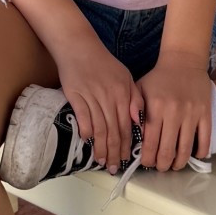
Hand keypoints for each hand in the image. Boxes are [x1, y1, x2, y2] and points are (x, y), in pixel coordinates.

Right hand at [55, 38, 141, 176]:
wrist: (79, 47)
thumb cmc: (104, 63)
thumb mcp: (126, 77)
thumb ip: (135, 99)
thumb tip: (139, 121)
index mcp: (124, 93)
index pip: (127, 125)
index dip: (127, 145)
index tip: (126, 159)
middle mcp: (110, 96)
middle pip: (114, 130)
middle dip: (115, 152)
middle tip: (114, 167)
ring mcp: (93, 96)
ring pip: (99, 128)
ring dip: (100, 147)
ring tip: (101, 160)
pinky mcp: (76, 95)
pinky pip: (83, 117)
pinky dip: (86, 130)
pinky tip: (87, 140)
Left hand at [135, 54, 211, 170]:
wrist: (184, 60)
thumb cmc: (159, 78)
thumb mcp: (140, 90)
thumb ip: (134, 111)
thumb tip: (134, 138)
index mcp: (155, 108)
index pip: (150, 143)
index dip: (148, 159)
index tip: (146, 163)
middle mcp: (173, 113)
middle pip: (167, 150)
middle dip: (162, 165)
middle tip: (160, 167)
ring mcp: (192, 114)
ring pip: (186, 149)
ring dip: (179, 163)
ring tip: (174, 166)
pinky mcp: (206, 113)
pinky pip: (205, 140)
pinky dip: (200, 153)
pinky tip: (194, 156)